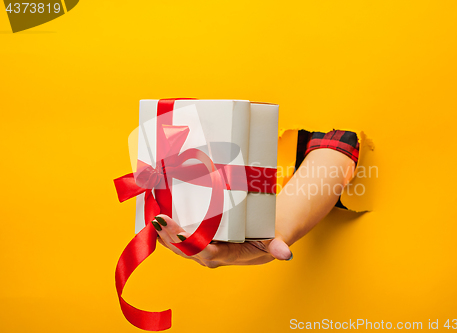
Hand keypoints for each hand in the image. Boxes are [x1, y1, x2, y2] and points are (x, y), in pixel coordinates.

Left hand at [152, 214, 292, 267]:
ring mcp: (200, 251)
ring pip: (176, 246)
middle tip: (158, 217)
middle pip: (184, 248)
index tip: (178, 230)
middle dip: (170, 235)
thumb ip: (277, 246)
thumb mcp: (272, 240)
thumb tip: (286, 254)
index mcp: (223, 256)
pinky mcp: (195, 244)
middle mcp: (208, 256)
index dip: (189, 242)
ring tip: (151, 215)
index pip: (203, 251)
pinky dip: (165, 231)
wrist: (260, 241)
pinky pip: (176, 240)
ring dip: (162, 233)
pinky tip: (154, 216)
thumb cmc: (264, 238)